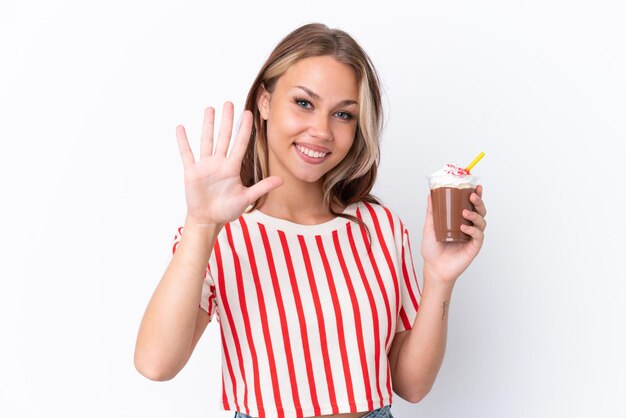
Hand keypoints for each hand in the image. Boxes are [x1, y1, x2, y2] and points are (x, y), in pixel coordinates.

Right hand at [176, 102, 282, 226]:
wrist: (209, 219)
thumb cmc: (227, 209)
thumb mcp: (247, 198)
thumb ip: (262, 187)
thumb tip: (282, 180)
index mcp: (232, 168)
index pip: (240, 144)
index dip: (244, 129)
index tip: (248, 113)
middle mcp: (219, 163)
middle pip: (224, 137)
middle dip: (227, 120)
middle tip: (229, 103)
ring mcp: (205, 166)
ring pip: (207, 140)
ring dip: (208, 125)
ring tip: (210, 109)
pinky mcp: (192, 172)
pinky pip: (187, 153)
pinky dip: (183, 141)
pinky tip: (181, 128)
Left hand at [420, 185, 486, 283]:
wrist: (433, 268)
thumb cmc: (432, 249)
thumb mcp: (429, 227)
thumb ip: (431, 212)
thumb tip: (430, 195)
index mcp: (461, 221)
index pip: (471, 205)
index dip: (476, 195)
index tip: (477, 186)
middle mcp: (469, 227)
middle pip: (480, 211)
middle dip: (479, 202)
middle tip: (472, 196)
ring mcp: (472, 237)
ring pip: (481, 222)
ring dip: (475, 215)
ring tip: (464, 212)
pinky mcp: (474, 248)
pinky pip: (478, 236)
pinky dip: (472, 230)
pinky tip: (464, 227)